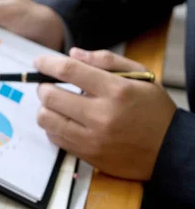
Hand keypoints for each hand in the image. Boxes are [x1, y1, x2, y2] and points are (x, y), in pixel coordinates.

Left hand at [35, 48, 175, 179]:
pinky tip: (65, 121)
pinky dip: (53, 127)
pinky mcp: (87, 155)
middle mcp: (101, 115)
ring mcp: (92, 138)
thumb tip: (74, 54)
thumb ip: (106, 61)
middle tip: (49, 85)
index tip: (39, 62)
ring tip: (57, 104)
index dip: (48, 64)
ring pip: (46, 119)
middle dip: (44, 86)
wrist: (170, 150)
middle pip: (50, 96)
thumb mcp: (140, 76)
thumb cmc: (154, 110)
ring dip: (45, 108)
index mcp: (115, 91)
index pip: (69, 71)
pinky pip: (54, 138)